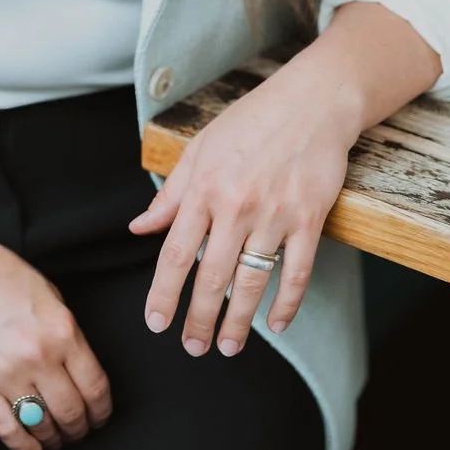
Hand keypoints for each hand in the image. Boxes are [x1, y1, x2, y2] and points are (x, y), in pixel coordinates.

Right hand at [0, 228, 112, 449]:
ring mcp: (7, 374)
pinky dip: (22, 446)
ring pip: (42, 424)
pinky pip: (6, 428)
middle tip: (81, 430)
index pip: (95, 386)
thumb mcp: (46, 290)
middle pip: (72, 411)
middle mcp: (40, 357)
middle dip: (80, 427)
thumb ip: (64, 327)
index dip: (102, 409)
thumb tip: (76, 360)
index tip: (101, 416)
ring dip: (55, 437)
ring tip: (58, 439)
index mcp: (62, 329)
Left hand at [128, 65, 353, 357]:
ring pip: (252, 281)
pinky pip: (296, 272)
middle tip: (193, 347)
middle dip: (199, 319)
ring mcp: (275, 214)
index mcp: (203, 188)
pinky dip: (286, 303)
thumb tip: (139, 228)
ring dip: (239, 321)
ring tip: (229, 347)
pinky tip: (276, 323)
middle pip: (211, 276)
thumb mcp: (199, 149)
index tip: (156, 323)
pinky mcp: (309, 219)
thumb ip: (170, 195)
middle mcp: (236, 205)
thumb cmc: (250, 122)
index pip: (175, 252)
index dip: (163, 293)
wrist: (310, 102)